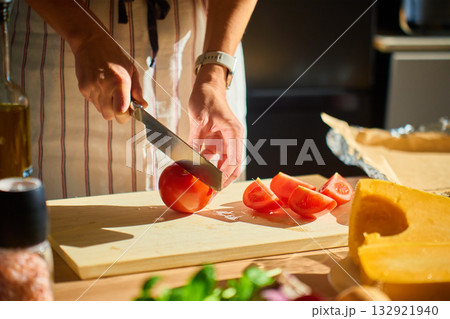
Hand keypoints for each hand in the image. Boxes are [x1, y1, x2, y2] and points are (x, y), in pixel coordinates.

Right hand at [72, 33, 146, 122]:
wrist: (90, 42)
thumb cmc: (113, 55)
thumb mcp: (131, 70)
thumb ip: (137, 90)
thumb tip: (143, 106)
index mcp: (119, 82)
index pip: (121, 112)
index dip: (125, 115)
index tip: (128, 111)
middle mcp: (104, 86)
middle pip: (109, 116)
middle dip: (116, 112)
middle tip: (120, 101)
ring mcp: (91, 88)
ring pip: (101, 110)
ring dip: (107, 105)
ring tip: (110, 89)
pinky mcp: (83, 88)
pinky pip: (93, 102)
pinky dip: (99, 99)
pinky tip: (101, 85)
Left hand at [188, 64, 244, 188]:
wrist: (207, 86)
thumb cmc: (206, 98)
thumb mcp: (200, 121)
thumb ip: (198, 143)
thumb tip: (194, 164)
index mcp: (234, 133)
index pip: (233, 161)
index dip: (224, 177)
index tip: (214, 188)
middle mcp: (234, 138)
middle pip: (232, 166)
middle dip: (222, 181)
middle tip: (211, 194)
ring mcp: (226, 139)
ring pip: (223, 163)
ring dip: (213, 173)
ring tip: (202, 185)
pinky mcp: (217, 139)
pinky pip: (213, 155)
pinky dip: (205, 163)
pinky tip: (195, 169)